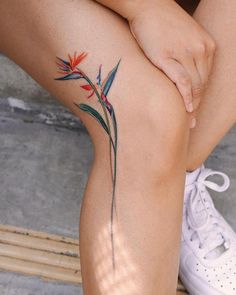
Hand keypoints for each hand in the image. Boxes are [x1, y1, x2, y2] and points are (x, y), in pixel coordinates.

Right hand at [128, 0, 215, 127]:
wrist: (148, 5)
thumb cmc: (163, 24)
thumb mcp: (184, 38)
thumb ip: (189, 56)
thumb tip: (185, 76)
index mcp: (206, 46)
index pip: (206, 78)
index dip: (202, 98)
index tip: (197, 111)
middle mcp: (200, 49)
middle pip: (202, 85)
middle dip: (198, 105)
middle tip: (193, 123)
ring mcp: (184, 53)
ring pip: (194, 85)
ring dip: (192, 106)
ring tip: (189, 121)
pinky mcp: (167, 56)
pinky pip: (181, 81)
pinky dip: (185, 96)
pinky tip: (186, 108)